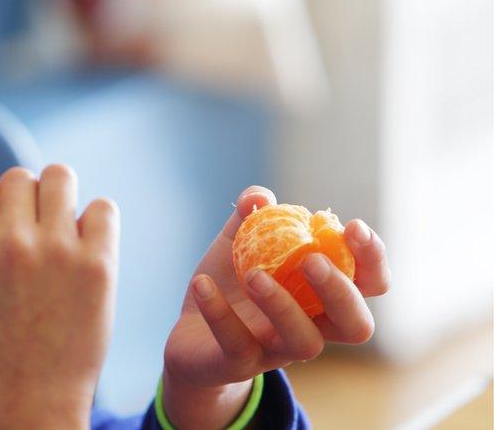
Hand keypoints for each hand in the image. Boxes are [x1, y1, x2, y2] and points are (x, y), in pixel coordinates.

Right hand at [0, 164, 119, 428]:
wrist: (32, 398)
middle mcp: (11, 241)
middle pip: (21, 175)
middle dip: (27, 197)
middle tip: (35, 229)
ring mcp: (56, 250)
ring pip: (60, 176)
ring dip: (61, 197)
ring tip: (63, 231)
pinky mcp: (98, 263)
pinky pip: (103, 208)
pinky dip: (97, 222)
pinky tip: (89, 248)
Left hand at [161, 186, 390, 428]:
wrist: (190, 334)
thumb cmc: (230, 283)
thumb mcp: (238, 242)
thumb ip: (251, 215)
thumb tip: (260, 197)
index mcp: (322, 293)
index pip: (370, 282)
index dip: (372, 258)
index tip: (352, 226)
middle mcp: (312, 326)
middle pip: (356, 324)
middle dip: (340, 290)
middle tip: (310, 260)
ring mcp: (278, 350)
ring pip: (304, 342)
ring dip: (283, 305)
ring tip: (253, 275)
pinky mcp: (240, 364)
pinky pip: (238, 346)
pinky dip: (219, 313)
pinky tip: (202, 284)